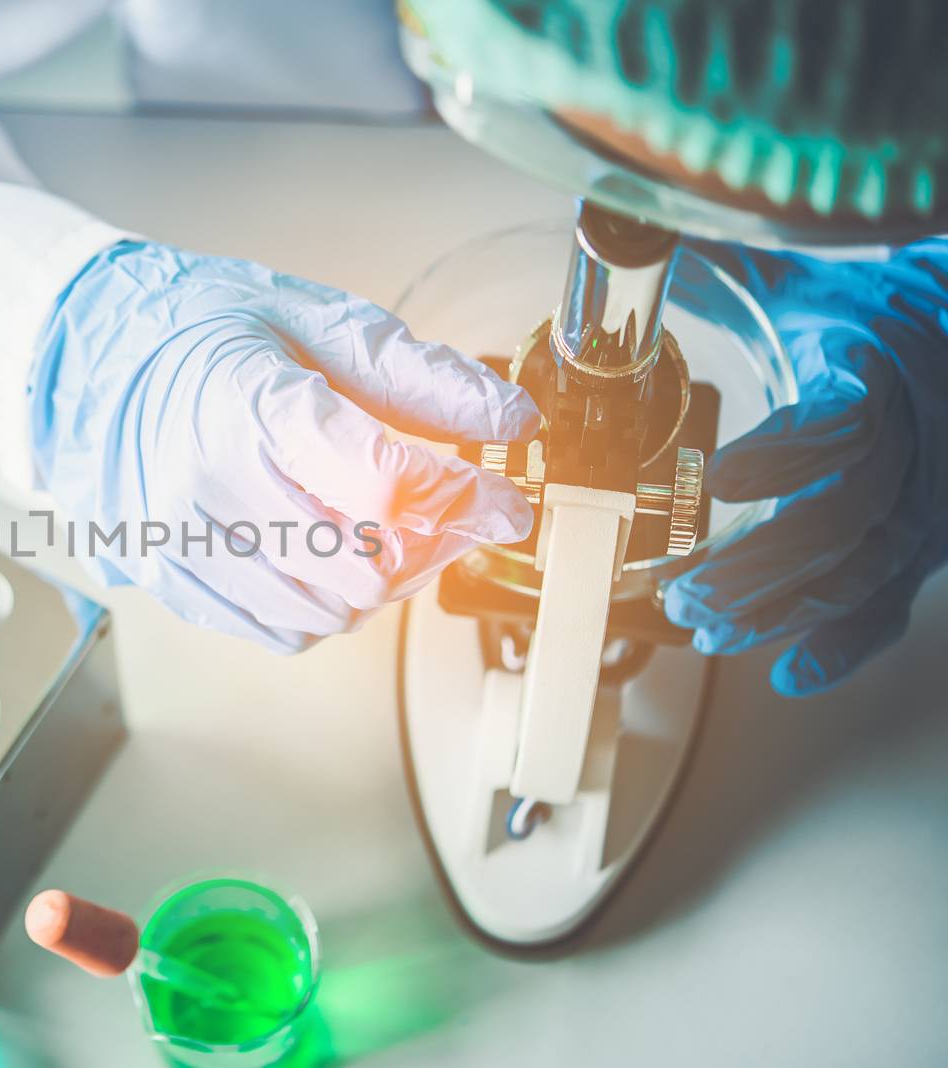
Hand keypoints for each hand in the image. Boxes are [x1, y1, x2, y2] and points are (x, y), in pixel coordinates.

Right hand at [31, 241, 539, 650]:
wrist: (85, 354)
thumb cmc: (195, 327)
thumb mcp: (312, 317)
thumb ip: (416, 375)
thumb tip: (509, 418)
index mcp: (249, 402)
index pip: (385, 484)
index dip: (467, 502)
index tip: (504, 500)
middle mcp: (207, 481)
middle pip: (365, 564)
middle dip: (430, 546)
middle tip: (446, 512)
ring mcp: (181, 542)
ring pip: (327, 612)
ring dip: (382, 583)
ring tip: (384, 529)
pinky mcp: (168, 580)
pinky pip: (278, 632)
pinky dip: (325, 609)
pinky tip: (325, 555)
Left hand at [665, 240, 947, 694]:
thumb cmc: (861, 305)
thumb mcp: (788, 275)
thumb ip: (708, 269)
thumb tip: (621, 238)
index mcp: (876, 364)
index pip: (846, 418)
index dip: (789, 452)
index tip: (721, 477)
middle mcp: (916, 439)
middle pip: (847, 515)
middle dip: (761, 564)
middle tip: (686, 591)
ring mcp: (926, 499)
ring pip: (865, 570)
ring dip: (783, 610)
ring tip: (709, 630)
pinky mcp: (923, 540)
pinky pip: (893, 603)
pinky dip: (845, 645)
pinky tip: (795, 673)